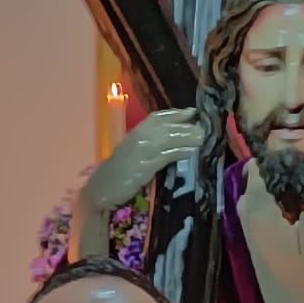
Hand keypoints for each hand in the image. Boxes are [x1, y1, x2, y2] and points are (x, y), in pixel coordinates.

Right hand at [79, 108, 207, 222]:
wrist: (100, 191)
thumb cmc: (116, 176)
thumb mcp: (133, 156)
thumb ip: (149, 148)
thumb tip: (171, 144)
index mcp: (135, 133)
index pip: (158, 118)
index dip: (176, 114)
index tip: (192, 112)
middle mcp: (138, 137)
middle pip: (166, 126)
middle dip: (185, 125)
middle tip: (203, 126)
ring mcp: (140, 151)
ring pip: (167, 139)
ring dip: (186, 137)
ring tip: (202, 137)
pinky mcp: (143, 166)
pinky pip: (165, 156)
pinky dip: (179, 152)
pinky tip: (190, 152)